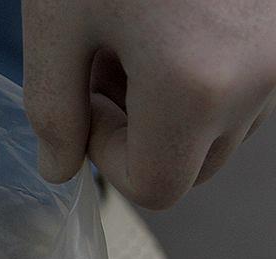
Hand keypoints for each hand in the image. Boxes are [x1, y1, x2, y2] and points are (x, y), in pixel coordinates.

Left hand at [23, 0, 275, 208]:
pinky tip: (161, 24)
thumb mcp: (57, 23)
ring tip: (128, 42)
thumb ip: (52, 109)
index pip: (155, 187)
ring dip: (169, 107)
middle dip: (137, 137)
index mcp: (195, 88)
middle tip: (97, 74)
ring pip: (222, 126)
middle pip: (194, 166)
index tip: (83, 108)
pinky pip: (243, 83)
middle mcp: (256, 77)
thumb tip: (57, 168)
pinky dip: (201, 74)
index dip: (106, 158)